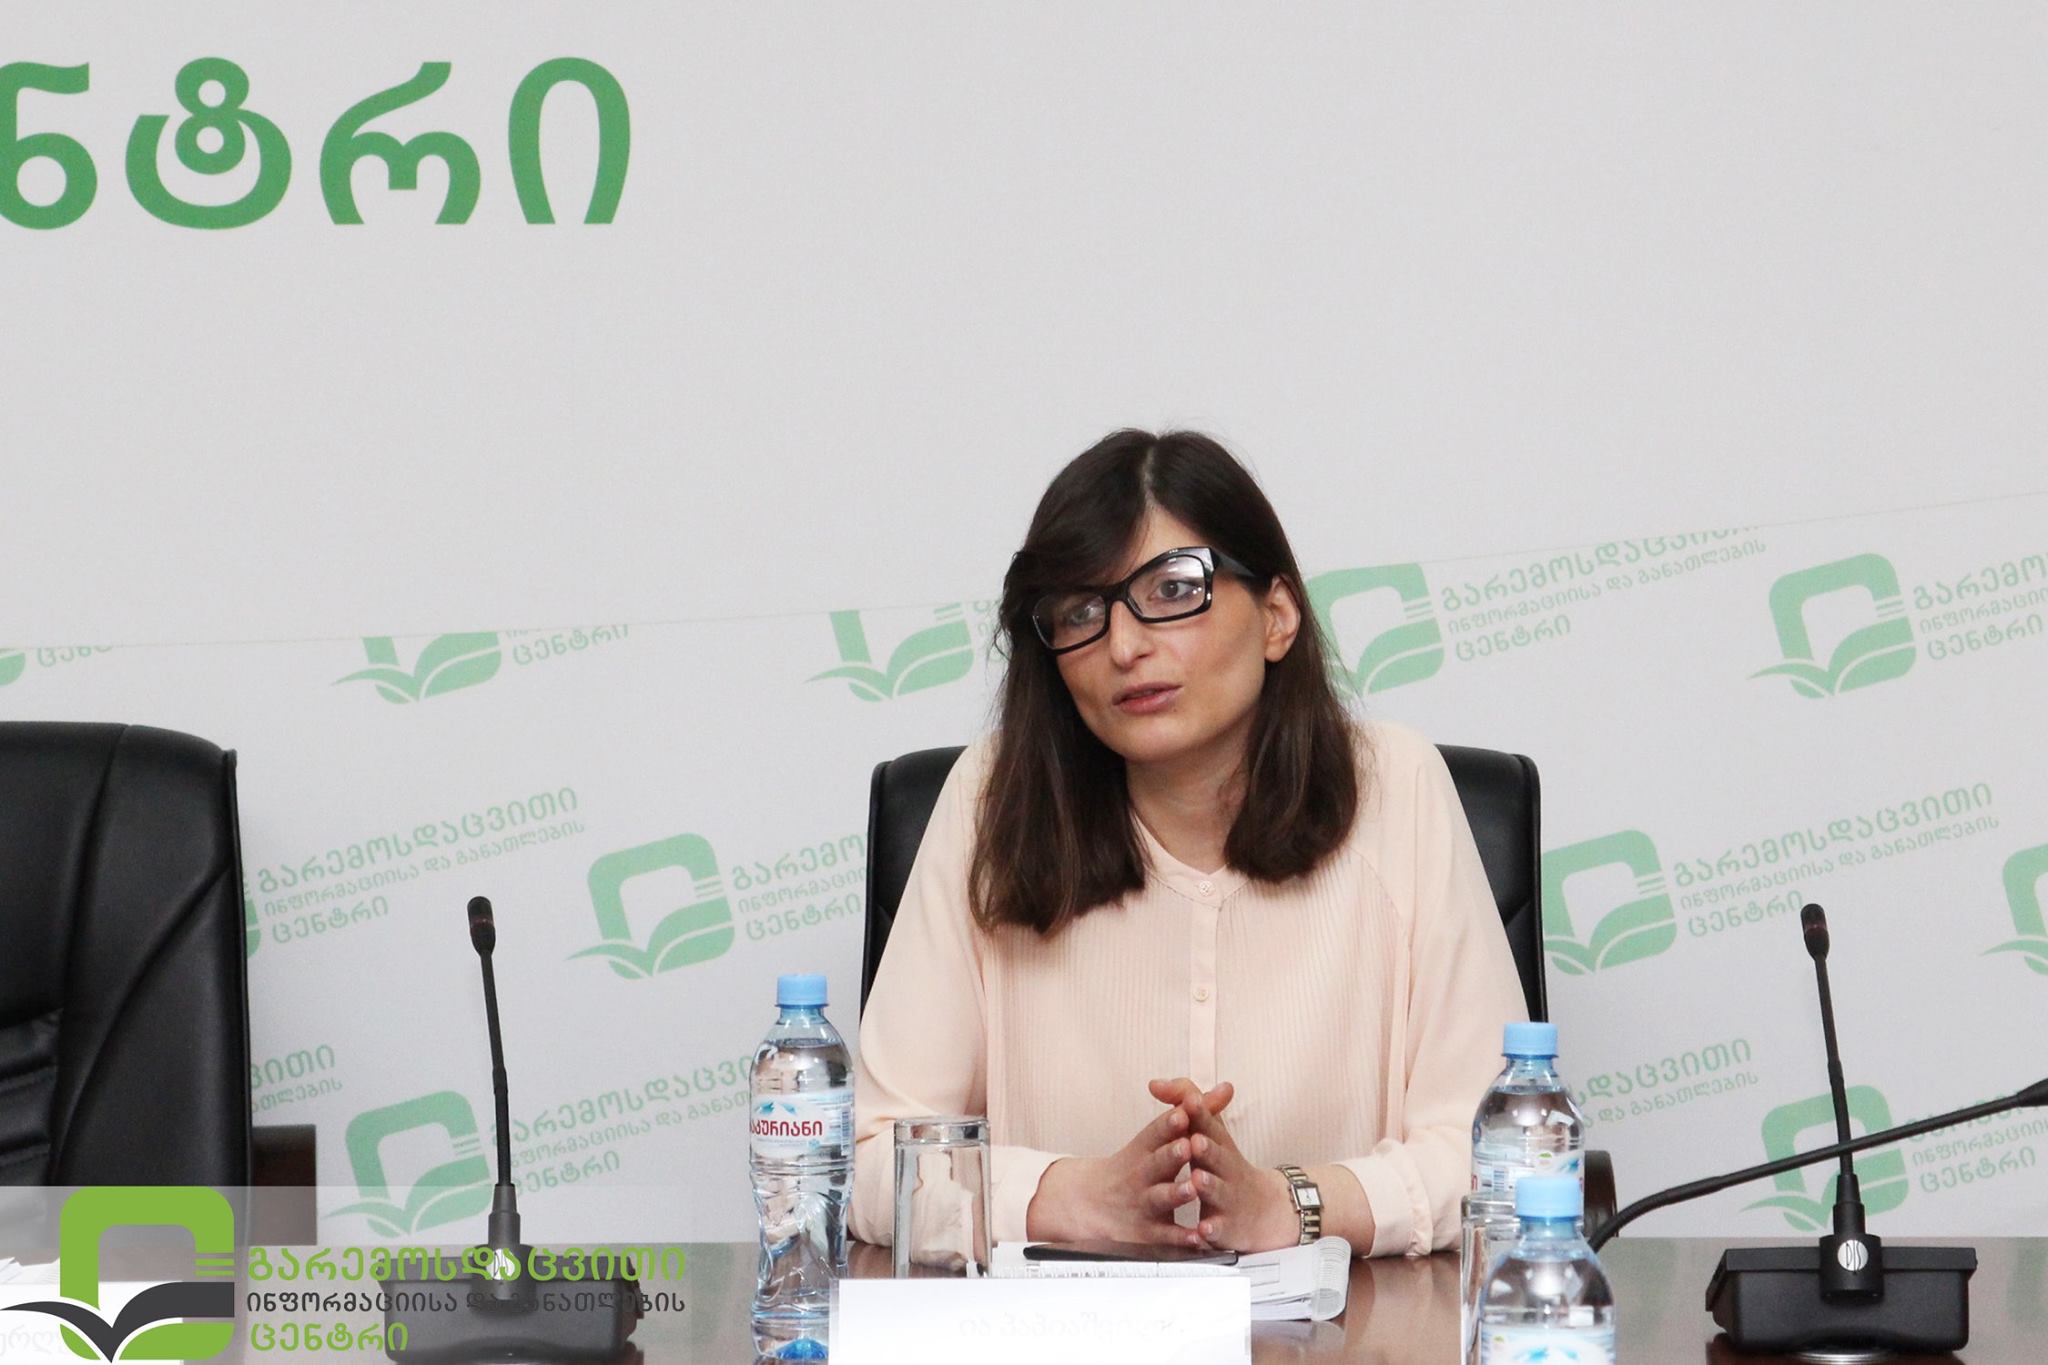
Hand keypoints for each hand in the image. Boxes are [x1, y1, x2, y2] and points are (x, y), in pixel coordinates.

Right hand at [1026, 1102, 1204, 1246]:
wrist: (1091, 1204)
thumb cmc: (1136, 1165)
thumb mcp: (1159, 1136)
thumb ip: (1196, 1112)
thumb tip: (1226, 1088)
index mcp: (1146, 1148)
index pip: (1156, 1132)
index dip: (1169, 1123)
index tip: (1183, 1113)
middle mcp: (1142, 1174)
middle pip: (1156, 1162)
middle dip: (1172, 1154)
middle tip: (1187, 1146)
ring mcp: (1144, 1203)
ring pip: (1160, 1198)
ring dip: (1176, 1193)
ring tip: (1191, 1189)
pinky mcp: (1148, 1232)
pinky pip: (1166, 1235)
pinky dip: (1182, 1237)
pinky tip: (1198, 1236)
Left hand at [1149, 1077, 1300, 1252]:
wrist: (1265, 1210)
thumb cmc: (1224, 1165)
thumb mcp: (1208, 1132)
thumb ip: (1183, 1105)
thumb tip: (1154, 1083)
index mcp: (1218, 1144)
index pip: (1210, 1125)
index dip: (1200, 1114)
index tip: (1189, 1103)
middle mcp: (1226, 1169)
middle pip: (1218, 1157)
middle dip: (1207, 1149)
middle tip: (1194, 1142)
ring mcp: (1228, 1199)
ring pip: (1218, 1192)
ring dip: (1209, 1186)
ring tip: (1197, 1180)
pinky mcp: (1227, 1228)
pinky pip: (1219, 1230)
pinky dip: (1212, 1230)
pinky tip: (1203, 1230)